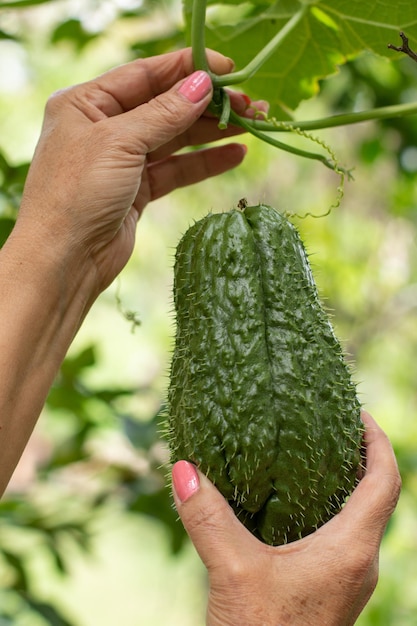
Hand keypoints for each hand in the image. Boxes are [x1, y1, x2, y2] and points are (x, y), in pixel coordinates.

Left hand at [15, 48, 260, 293]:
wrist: (64, 260)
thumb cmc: (78, 194)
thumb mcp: (120, 143)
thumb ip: (164, 114)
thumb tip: (202, 84)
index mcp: (87, 103)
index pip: (144, 75)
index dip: (187, 68)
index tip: (227, 69)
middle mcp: (104, 128)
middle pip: (164, 107)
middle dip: (207, 104)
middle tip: (250, 103)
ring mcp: (122, 161)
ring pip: (174, 139)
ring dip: (212, 132)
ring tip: (252, 124)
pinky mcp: (137, 192)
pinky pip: (176, 170)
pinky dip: (204, 162)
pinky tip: (235, 154)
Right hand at [172, 411, 400, 625]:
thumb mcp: (233, 571)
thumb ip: (208, 516)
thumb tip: (183, 468)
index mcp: (350, 550)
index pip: (385, 483)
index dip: (378, 443)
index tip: (361, 415)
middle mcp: (358, 563)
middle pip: (376, 497)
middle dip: (361, 458)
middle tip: (333, 427)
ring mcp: (346, 580)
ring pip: (359, 518)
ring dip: (345, 484)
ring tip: (314, 456)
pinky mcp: (328, 591)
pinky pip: (340, 537)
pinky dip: (328, 510)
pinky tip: (292, 505)